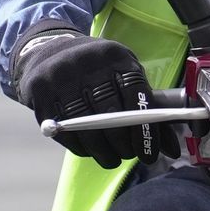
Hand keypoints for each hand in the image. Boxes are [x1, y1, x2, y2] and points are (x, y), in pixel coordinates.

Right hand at [13, 30, 178, 168]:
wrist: (50, 51)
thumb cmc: (98, 69)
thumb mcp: (123, 72)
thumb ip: (146, 104)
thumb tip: (170, 145)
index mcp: (116, 57)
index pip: (136, 94)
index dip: (145, 128)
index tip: (150, 152)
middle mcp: (88, 64)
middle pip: (110, 113)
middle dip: (123, 142)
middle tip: (130, 156)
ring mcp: (61, 77)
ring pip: (84, 125)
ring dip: (101, 150)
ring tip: (112, 159)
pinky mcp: (39, 91)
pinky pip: (62, 128)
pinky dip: (78, 145)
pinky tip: (89, 151)